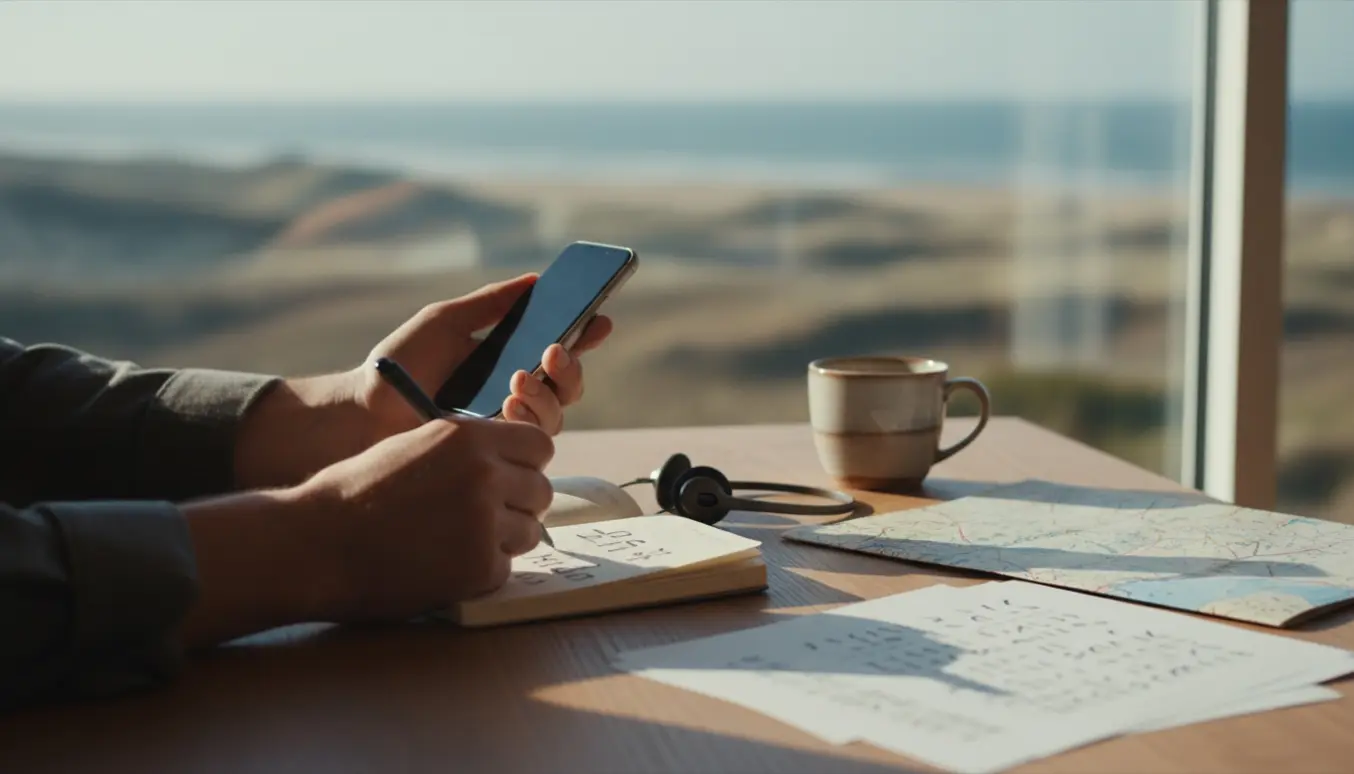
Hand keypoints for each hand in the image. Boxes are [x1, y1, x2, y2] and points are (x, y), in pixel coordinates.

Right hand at [181, 414, 554, 644]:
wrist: (313, 544)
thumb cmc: (353, 494)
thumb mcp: (412, 446)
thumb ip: (464, 450)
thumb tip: (507, 460)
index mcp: (467, 437)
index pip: (539, 445)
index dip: (523, 463)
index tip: (506, 477)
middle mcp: (484, 475)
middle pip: (540, 489)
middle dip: (517, 504)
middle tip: (481, 517)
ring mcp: (484, 523)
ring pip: (529, 531)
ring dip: (502, 539)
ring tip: (456, 542)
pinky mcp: (479, 569)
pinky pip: (504, 568)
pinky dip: (480, 572)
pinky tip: (442, 566)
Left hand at [232, 274, 611, 490]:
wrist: (364, 410)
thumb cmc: (400, 365)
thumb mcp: (446, 321)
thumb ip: (491, 302)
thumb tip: (535, 279)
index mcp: (508, 362)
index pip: (557, 351)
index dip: (584, 336)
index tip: (599, 320)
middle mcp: (513, 398)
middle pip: (568, 387)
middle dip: (571, 368)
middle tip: (554, 350)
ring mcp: (505, 430)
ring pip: (556, 416)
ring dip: (546, 395)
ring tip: (518, 380)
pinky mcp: (494, 456)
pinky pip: (530, 443)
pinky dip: (525, 419)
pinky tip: (507, 406)